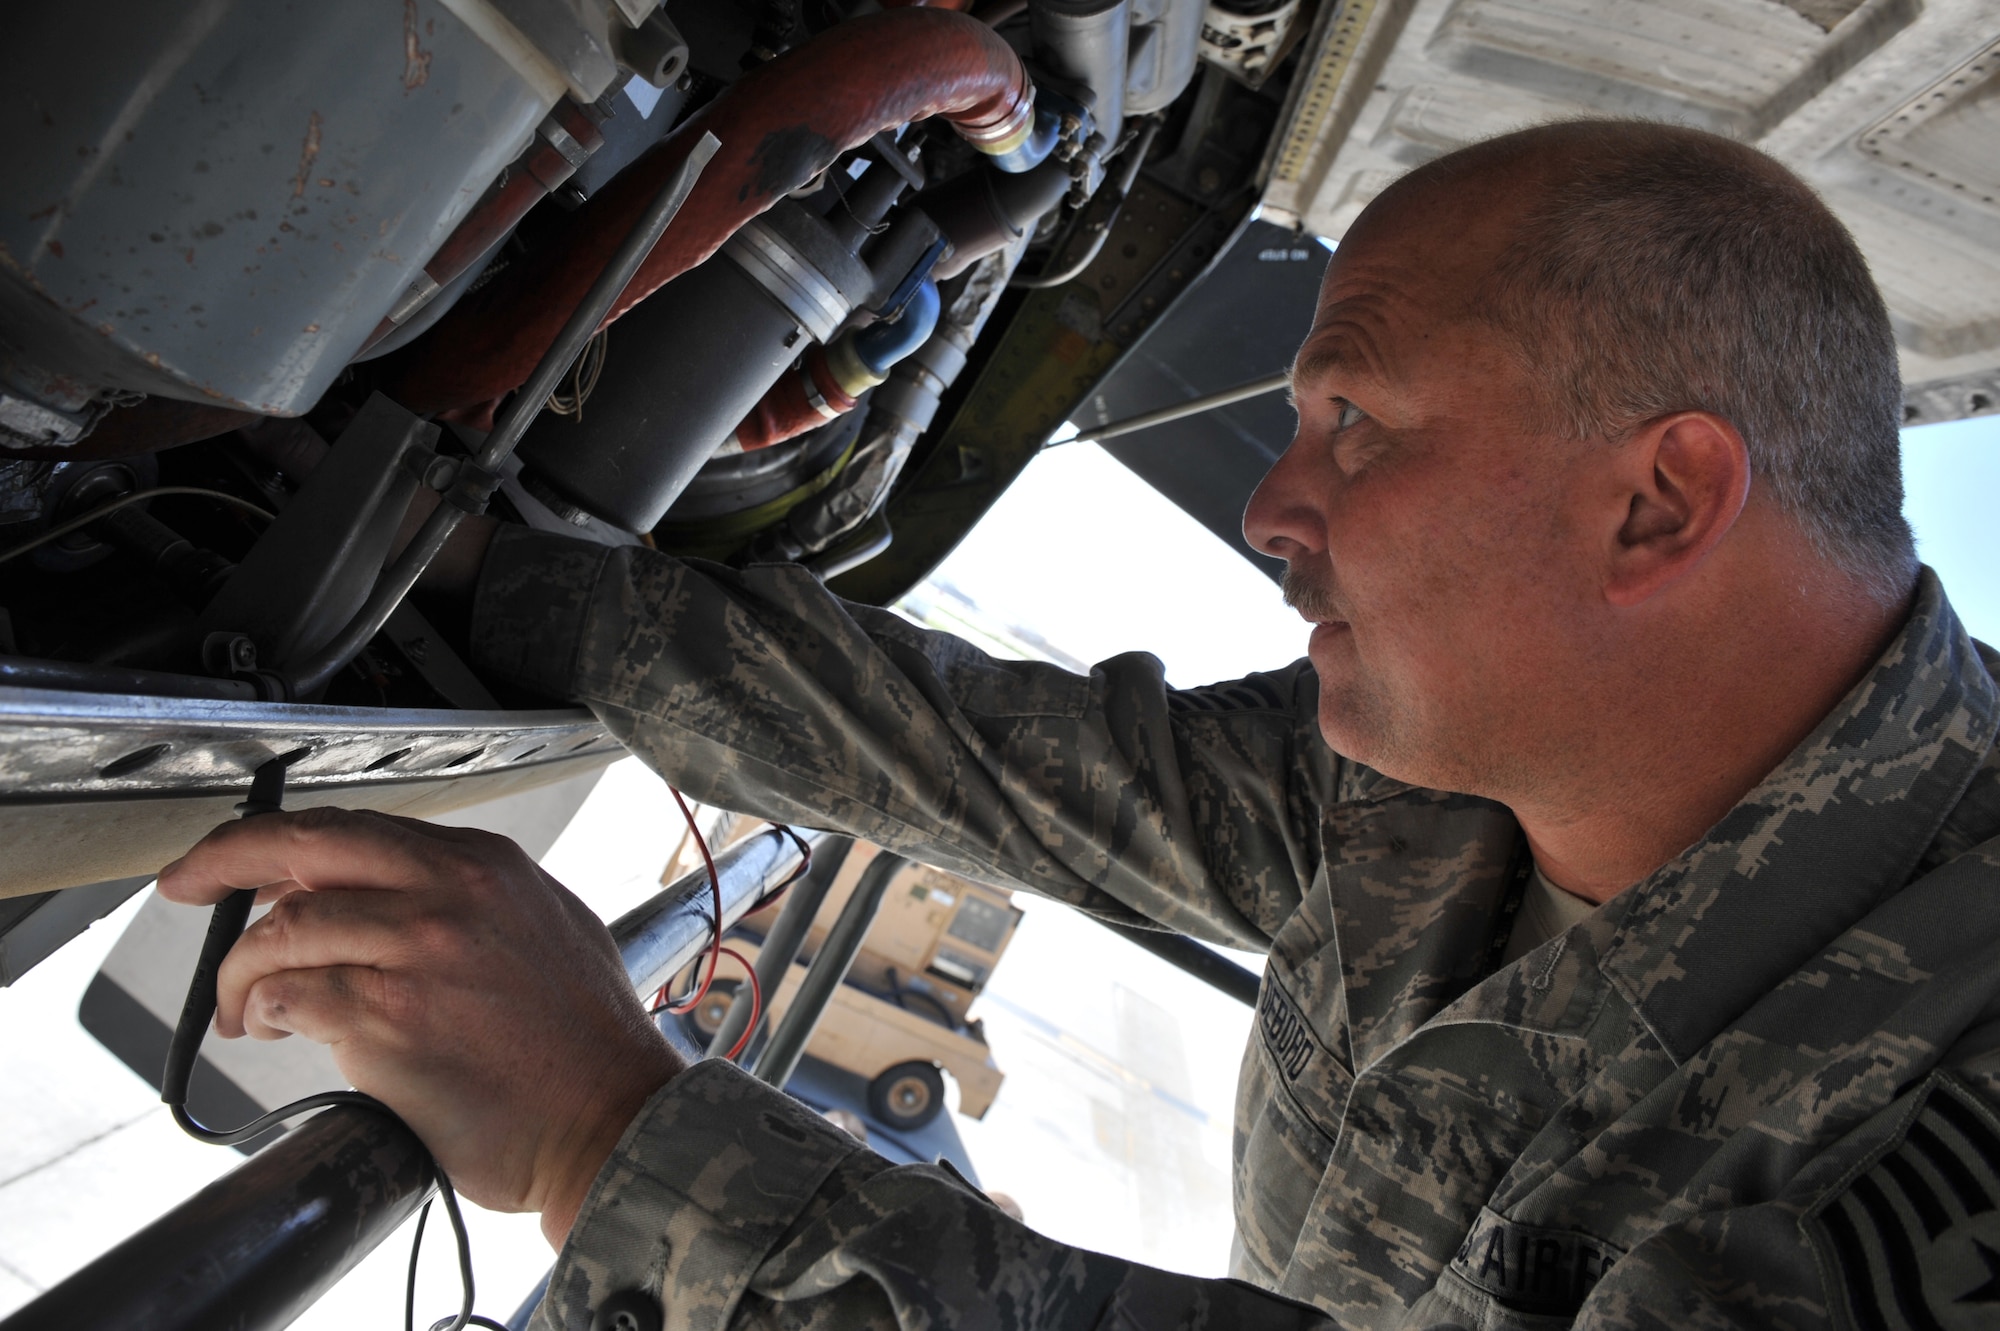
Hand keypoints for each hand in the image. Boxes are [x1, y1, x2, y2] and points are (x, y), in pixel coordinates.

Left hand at [155, 807, 683, 1246]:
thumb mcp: (544, 929)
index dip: (280, 844)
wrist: (610, 1120)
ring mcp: (417, 953)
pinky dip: (261, 1011)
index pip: (356, 829)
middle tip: (186, 884)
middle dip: (224, 859)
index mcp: (486, 866)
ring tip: (244, 1008)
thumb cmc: (582, 1046)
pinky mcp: (388, 1019)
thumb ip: (466, 901)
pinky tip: (269, 1028)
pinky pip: (290, 997)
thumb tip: (373, 895)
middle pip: (305, 848)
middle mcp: (450, 894)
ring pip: (283, 930)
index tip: (239, 862)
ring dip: (242, 971)